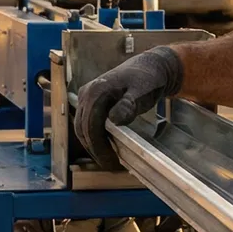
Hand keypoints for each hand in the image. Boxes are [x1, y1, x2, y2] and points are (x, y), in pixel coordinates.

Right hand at [72, 45, 184, 170]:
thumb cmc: (147, 80)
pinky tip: (106, 145)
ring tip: (108, 158)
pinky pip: (87, 121)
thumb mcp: (141, 92)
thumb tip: (114, 119)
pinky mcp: (90, 99)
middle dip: (94, 149)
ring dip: (92, 144)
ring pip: (82, 126)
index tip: (110, 161)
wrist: (150, 67)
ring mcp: (86, 96)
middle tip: (110, 164)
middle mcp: (86, 93)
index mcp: (96, 91)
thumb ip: (128, 105)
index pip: (90, 126)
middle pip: (82, 128)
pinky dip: (93, 135)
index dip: (98, 146)